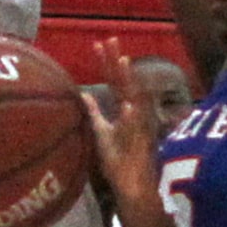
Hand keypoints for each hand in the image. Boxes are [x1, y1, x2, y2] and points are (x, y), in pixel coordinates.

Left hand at [83, 39, 160, 207]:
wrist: (132, 187)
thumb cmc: (119, 161)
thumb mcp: (103, 133)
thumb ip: (95, 113)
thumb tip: (84, 94)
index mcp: (124, 110)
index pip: (115, 81)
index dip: (107, 63)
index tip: (99, 44)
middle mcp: (133, 113)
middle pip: (125, 82)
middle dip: (117, 62)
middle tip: (110, 39)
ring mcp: (138, 126)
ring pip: (135, 98)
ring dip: (130, 81)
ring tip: (123, 61)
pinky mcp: (142, 143)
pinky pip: (138, 128)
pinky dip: (133, 117)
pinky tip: (128, 105)